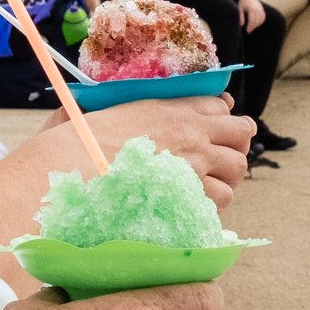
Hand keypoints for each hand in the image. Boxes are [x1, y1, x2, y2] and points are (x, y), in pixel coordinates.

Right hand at [84, 95, 250, 205]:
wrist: (67, 169)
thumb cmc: (73, 141)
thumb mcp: (96, 108)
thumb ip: (111, 105)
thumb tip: (91, 107)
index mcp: (168, 107)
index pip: (218, 105)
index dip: (221, 117)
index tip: (214, 128)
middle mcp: (189, 132)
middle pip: (241, 132)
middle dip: (234, 145)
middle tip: (218, 159)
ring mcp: (194, 163)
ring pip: (238, 168)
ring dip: (227, 177)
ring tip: (207, 185)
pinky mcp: (190, 194)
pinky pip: (222, 199)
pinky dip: (213, 204)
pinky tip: (194, 204)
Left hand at [237, 0, 265, 32]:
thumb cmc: (242, 2)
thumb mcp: (239, 9)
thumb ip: (241, 17)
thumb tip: (241, 25)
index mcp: (251, 9)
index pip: (252, 20)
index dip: (250, 26)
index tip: (247, 31)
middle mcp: (257, 9)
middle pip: (256, 21)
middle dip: (253, 27)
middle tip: (248, 31)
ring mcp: (260, 9)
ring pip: (260, 20)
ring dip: (256, 25)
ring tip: (251, 27)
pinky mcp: (262, 10)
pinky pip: (263, 17)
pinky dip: (260, 21)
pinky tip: (256, 24)